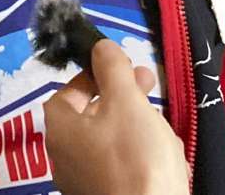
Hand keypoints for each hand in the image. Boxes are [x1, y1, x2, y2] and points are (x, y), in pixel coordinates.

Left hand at [43, 39, 189, 194]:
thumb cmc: (133, 157)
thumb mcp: (125, 102)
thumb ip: (112, 70)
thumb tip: (100, 46)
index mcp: (60, 129)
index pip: (66, 92)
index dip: (91, 75)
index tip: (118, 68)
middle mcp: (63, 156)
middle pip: (90, 115)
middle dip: (121, 97)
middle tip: (148, 85)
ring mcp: (83, 180)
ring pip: (109, 140)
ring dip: (136, 125)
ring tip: (162, 125)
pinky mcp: (106, 194)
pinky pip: (121, 165)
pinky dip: (140, 154)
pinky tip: (164, 155)